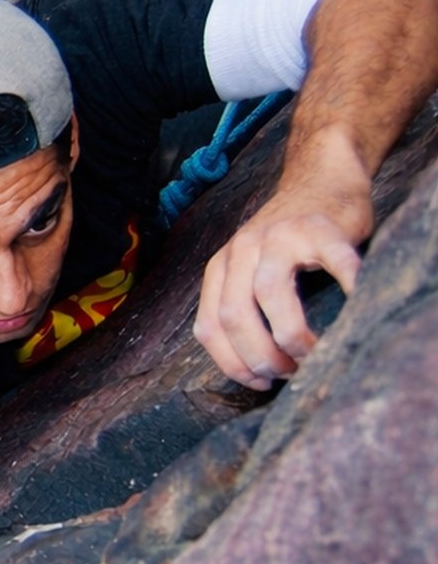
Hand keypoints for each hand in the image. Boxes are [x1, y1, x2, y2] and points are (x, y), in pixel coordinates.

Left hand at [193, 167, 370, 390]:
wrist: (319, 181)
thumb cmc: (287, 242)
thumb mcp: (248, 271)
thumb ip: (242, 306)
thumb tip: (253, 370)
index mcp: (220, 267)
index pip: (208, 327)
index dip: (231, 363)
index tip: (258, 382)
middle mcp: (241, 250)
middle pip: (235, 315)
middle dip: (259, 355)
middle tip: (287, 372)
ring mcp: (279, 236)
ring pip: (270, 294)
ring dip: (290, 336)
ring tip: (310, 355)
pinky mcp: (320, 227)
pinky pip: (334, 263)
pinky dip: (347, 287)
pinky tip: (354, 308)